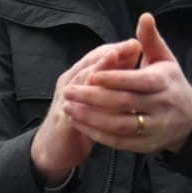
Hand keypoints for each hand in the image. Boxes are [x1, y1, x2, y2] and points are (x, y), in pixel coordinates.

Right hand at [29, 38, 141, 183]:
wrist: (55, 149)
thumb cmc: (82, 121)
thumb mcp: (97, 99)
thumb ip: (112, 82)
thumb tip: (132, 64)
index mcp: (78, 78)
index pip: (96, 57)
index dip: (115, 50)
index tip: (136, 43)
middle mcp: (69, 85)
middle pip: (89, 65)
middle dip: (110, 56)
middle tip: (131, 47)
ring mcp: (64, 101)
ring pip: (80, 82)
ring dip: (98, 71)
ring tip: (116, 62)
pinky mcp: (63, 121)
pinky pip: (76, 109)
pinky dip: (90, 102)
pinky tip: (108, 102)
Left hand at [62, 13, 191, 155]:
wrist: (191, 118)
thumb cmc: (170, 83)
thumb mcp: (164, 59)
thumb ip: (150, 40)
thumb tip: (144, 16)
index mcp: (164, 83)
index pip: (137, 81)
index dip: (114, 78)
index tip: (90, 75)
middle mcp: (162, 106)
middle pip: (124, 103)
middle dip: (93, 98)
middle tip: (67, 91)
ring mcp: (156, 128)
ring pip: (119, 125)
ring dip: (90, 118)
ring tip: (67, 108)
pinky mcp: (148, 145)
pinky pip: (120, 142)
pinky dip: (98, 134)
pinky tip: (79, 124)